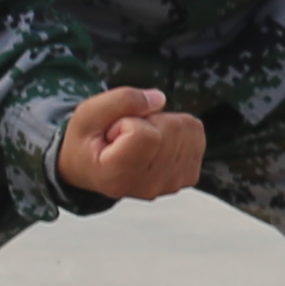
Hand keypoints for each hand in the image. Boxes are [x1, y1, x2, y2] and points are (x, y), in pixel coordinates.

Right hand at [57, 86, 208, 202]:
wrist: (93, 168)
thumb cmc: (87, 141)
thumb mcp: (87, 114)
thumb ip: (120, 100)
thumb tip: (160, 99)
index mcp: (117, 176)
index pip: (146, 134)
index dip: (129, 120)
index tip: (113, 133)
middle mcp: (148, 186)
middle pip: (173, 128)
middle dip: (149, 119)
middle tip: (125, 135)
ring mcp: (172, 184)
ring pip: (189, 128)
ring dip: (164, 123)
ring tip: (139, 139)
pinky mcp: (188, 177)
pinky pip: (197, 135)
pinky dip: (178, 131)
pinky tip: (155, 143)